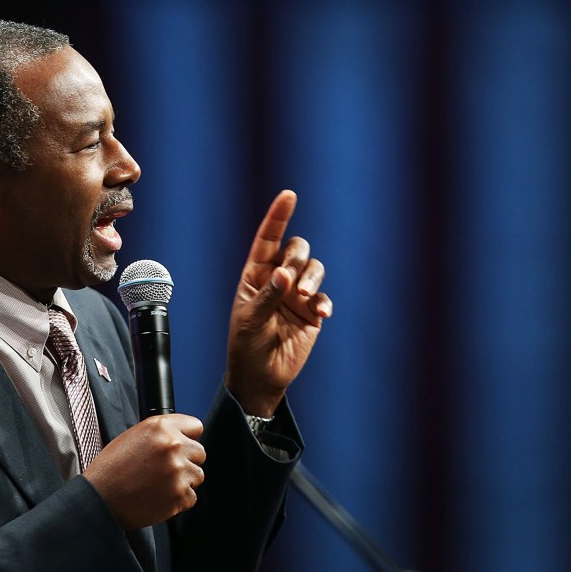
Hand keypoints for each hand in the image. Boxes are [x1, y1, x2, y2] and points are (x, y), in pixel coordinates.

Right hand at [83, 414, 205, 529]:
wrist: (101, 498)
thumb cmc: (111, 469)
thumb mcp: (132, 436)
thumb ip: (160, 433)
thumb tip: (181, 436)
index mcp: (160, 427)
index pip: (195, 426)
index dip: (187, 437)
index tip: (182, 445)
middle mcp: (173, 446)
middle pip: (199, 452)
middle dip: (187, 461)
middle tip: (165, 470)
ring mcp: (179, 471)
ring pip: (197, 476)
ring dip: (183, 481)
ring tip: (159, 485)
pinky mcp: (180, 495)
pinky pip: (191, 497)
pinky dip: (178, 500)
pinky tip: (159, 497)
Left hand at [225, 190, 331, 416]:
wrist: (261, 376)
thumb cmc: (246, 345)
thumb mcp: (250, 320)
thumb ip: (267, 296)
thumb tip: (284, 273)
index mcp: (256, 274)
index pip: (268, 239)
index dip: (278, 216)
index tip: (289, 196)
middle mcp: (278, 279)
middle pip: (297, 249)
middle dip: (298, 257)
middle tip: (292, 280)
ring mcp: (297, 295)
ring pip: (314, 269)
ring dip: (312, 277)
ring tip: (305, 297)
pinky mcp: (312, 312)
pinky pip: (324, 298)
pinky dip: (324, 302)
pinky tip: (320, 314)